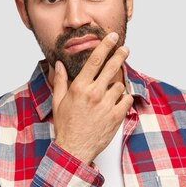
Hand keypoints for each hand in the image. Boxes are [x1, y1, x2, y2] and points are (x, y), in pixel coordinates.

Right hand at [51, 32, 132, 164]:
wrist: (74, 149)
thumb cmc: (65, 126)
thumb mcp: (58, 102)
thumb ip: (61, 81)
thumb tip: (59, 65)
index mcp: (80, 88)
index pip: (95, 60)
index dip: (105, 46)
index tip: (112, 37)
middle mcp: (94, 94)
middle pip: (112, 67)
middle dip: (120, 55)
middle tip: (125, 49)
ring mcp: (107, 105)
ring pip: (120, 85)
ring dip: (117, 86)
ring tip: (109, 93)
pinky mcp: (117, 116)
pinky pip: (126, 100)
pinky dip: (123, 99)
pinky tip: (115, 103)